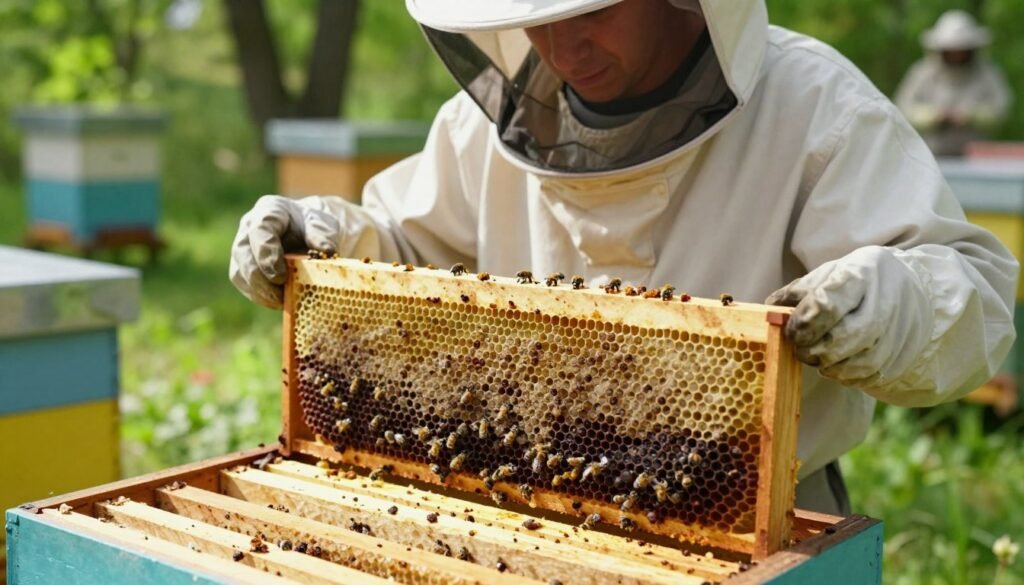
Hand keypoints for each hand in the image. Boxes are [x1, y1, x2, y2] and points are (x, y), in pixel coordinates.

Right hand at [229, 195, 342, 308]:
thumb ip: (323, 235)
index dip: (267, 255)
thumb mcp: (324, 225)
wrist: (306, 232)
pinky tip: (279, 302)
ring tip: (282, 302)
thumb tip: (327, 251)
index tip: (281, 276)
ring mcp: (243, 248)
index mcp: (269, 211)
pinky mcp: (242, 267)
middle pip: (243, 254)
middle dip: (260, 279)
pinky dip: (261, 296)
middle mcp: (249, 228)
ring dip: (260, 291)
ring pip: (240, 272)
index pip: (260, 231)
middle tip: (280, 296)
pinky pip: (245, 285)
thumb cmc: (313, 226)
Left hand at [765, 246, 933, 387]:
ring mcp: (895, 333)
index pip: (828, 304)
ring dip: (826, 365)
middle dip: (812, 348)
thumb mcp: (830, 272)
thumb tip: (770, 310)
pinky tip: (835, 364)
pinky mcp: (898, 357)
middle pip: (842, 338)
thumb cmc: (859, 281)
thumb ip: (799, 291)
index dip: (803, 322)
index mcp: (862, 274)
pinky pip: (864, 376)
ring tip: (815, 355)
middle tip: (799, 347)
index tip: (792, 329)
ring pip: (854, 362)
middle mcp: (884, 303)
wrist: (911, 290)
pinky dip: (843, 375)